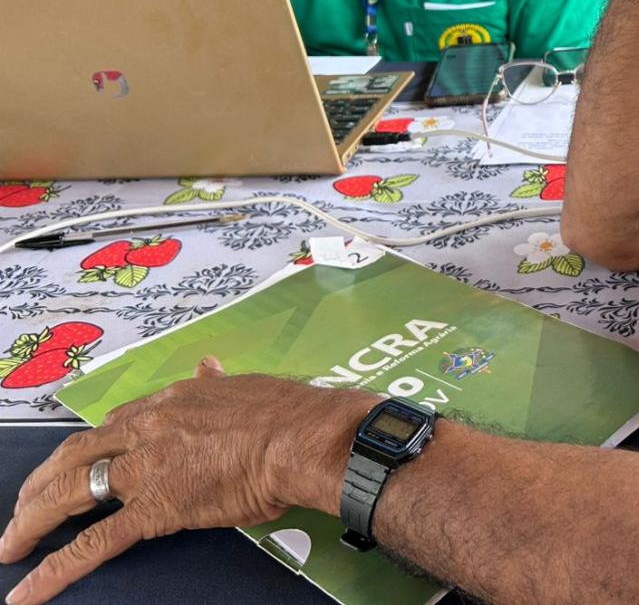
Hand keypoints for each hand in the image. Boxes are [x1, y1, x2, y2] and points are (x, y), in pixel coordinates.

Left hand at [0, 358, 367, 604]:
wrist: (302, 437)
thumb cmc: (287, 413)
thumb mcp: (244, 386)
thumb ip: (218, 382)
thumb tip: (210, 365)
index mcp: (170, 401)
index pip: (114, 424)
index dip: (92, 447)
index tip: (83, 462)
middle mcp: (147, 429)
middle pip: (76, 454)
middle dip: (42, 482)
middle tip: (24, 505)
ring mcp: (146, 469)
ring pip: (70, 492)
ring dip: (32, 519)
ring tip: (11, 543)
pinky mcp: (154, 508)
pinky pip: (93, 543)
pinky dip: (54, 569)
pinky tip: (28, 591)